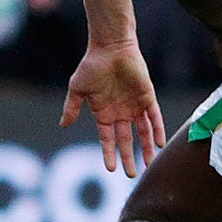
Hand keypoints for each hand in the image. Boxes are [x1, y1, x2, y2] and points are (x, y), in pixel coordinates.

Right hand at [61, 39, 165, 177]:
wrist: (110, 47)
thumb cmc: (92, 66)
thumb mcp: (77, 89)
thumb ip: (72, 108)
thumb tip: (63, 125)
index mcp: (104, 113)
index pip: (108, 138)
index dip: (109, 153)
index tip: (111, 168)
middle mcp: (120, 112)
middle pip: (126, 140)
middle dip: (129, 157)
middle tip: (132, 174)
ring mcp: (135, 105)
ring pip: (143, 132)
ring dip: (146, 148)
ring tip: (149, 164)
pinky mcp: (147, 97)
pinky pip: (154, 117)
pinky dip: (157, 130)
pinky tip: (159, 143)